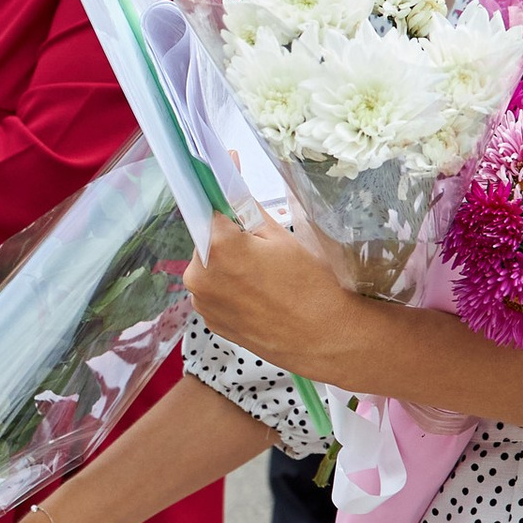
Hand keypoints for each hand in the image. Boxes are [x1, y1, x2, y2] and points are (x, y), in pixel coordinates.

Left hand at [184, 212, 370, 384]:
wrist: (324, 340)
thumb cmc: (310, 286)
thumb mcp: (281, 237)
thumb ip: (247, 208)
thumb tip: (229, 182)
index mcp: (217, 247)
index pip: (208, 210)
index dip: (225, 207)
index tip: (235, 206)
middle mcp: (198, 276)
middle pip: (207, 241)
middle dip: (229, 240)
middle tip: (264, 252)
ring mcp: (202, 303)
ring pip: (210, 268)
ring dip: (229, 266)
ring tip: (265, 279)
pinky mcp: (210, 322)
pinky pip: (215, 293)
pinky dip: (231, 290)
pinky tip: (259, 298)